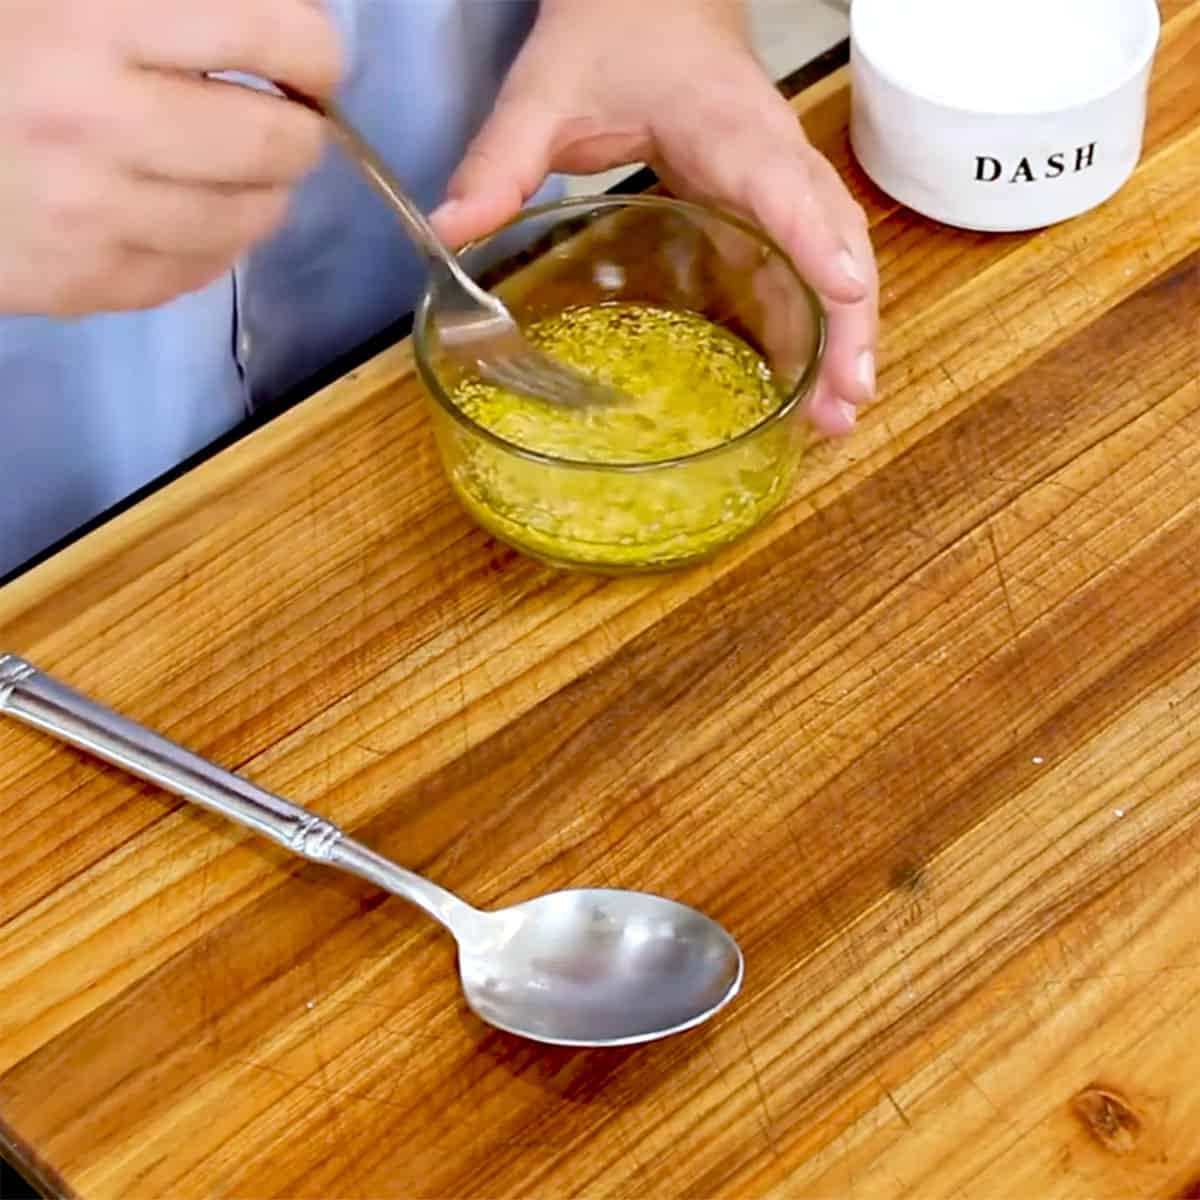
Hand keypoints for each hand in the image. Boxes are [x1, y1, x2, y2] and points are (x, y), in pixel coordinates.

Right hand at [0, 0, 341, 316]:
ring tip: (239, 170)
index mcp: (88, 13)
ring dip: (263, 193)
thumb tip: (268, 21)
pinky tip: (188, 213)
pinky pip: (194, 273)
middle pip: (277, 145)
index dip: (314, 52)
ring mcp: (88, 215)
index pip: (270, 35)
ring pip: (248, 220)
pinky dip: (212, 243)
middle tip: (285, 122)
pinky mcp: (78, 283)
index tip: (312, 64)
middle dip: (300, 131)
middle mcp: (97, 121)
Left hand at [432, 0, 877, 437]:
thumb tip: (450, 231)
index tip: (840, 292)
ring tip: (837, 415)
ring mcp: (782, 179)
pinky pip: (815, 260)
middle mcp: (771, 155)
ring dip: (847, 332)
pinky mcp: (774, 201)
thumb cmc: (611, 36)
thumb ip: (500, 159)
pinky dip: (824, 319)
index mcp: (724, 126)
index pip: (781, 182)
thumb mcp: (544, 92)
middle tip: (843, 402)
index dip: (813, 238)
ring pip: (838, 253)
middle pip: (835, 235)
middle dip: (849, 318)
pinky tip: (816, 378)